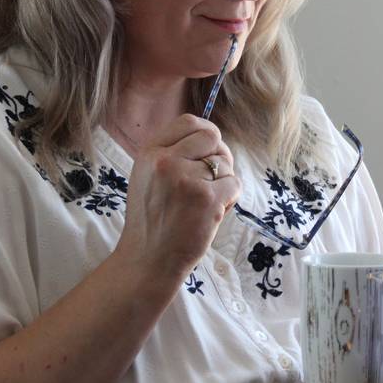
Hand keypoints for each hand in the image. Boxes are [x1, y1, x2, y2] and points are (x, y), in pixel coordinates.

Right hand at [114, 114, 241, 278]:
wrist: (147, 260)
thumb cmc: (152, 220)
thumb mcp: (147, 176)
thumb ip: (171, 154)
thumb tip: (210, 136)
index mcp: (150, 153)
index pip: (188, 122)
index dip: (205, 133)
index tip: (208, 147)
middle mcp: (166, 161)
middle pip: (212, 136)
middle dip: (219, 154)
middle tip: (214, 176)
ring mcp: (187, 179)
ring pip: (225, 164)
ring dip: (223, 182)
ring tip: (204, 203)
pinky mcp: (208, 199)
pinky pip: (234, 184)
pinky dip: (230, 199)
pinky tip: (212, 213)